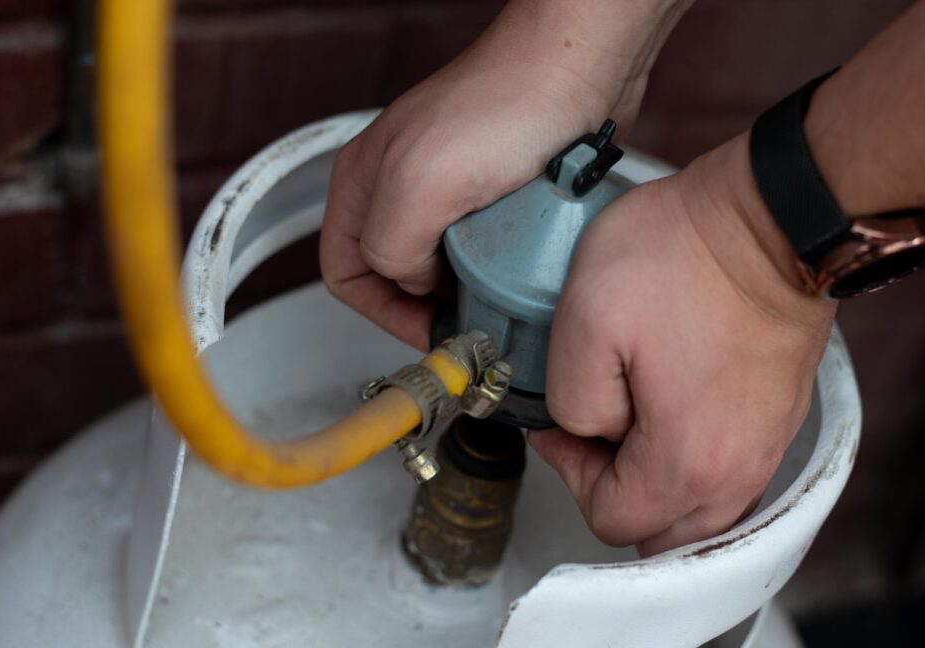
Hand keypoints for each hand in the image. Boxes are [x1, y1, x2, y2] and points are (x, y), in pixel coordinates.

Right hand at [320, 0, 689, 348]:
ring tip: (497, 293)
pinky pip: (488, 251)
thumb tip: (410, 283)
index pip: (345, 274)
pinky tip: (522, 266)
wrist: (579, 69)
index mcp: (363, 183)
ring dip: (469, 289)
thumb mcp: (418, 186)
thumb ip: (389, 248)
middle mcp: (400, 187)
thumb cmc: (505, 105)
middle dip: (427, 306)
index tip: (429, 331)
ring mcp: (449, 191)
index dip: (382, 312)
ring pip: (444, 268)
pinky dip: (502, 268)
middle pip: (395, 275)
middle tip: (467, 322)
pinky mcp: (496, 193)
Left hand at [528, 132, 836, 556]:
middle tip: (597, 424)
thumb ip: (571, 400)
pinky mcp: (779, 418)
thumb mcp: (585, 319)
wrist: (773, 214)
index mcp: (686, 464)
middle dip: (615, 490)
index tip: (561, 419)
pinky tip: (672, 405)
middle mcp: (738, 473)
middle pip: (661, 531)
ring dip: (655, 481)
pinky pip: (729, 473)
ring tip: (633, 414)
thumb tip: (588, 430)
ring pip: (698, 511)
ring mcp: (768, 447)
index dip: (569, 470)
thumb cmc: (683, 256)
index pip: (610, 518)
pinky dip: (693, 459)